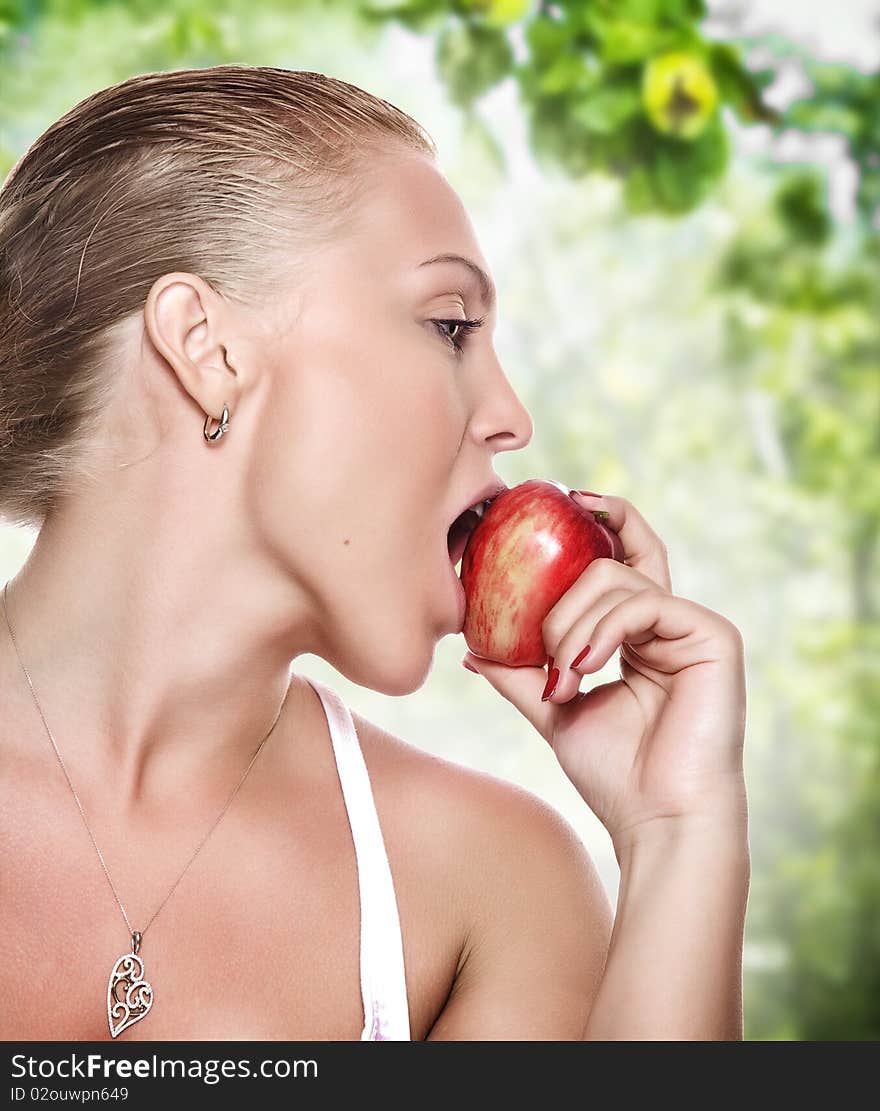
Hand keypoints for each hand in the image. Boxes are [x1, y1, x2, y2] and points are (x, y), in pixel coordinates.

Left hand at [462, 492, 747, 853]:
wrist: (657, 820)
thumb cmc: (614, 773)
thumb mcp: (552, 710)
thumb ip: (518, 673)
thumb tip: (471, 648)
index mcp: (639, 633)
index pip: (620, 558)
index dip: (599, 521)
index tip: (563, 498)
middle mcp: (669, 622)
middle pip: (611, 560)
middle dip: (561, 598)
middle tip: (545, 651)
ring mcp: (693, 626)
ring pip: (617, 580)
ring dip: (573, 626)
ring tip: (564, 676)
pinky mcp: (713, 635)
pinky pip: (643, 603)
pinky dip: (602, 632)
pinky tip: (586, 668)